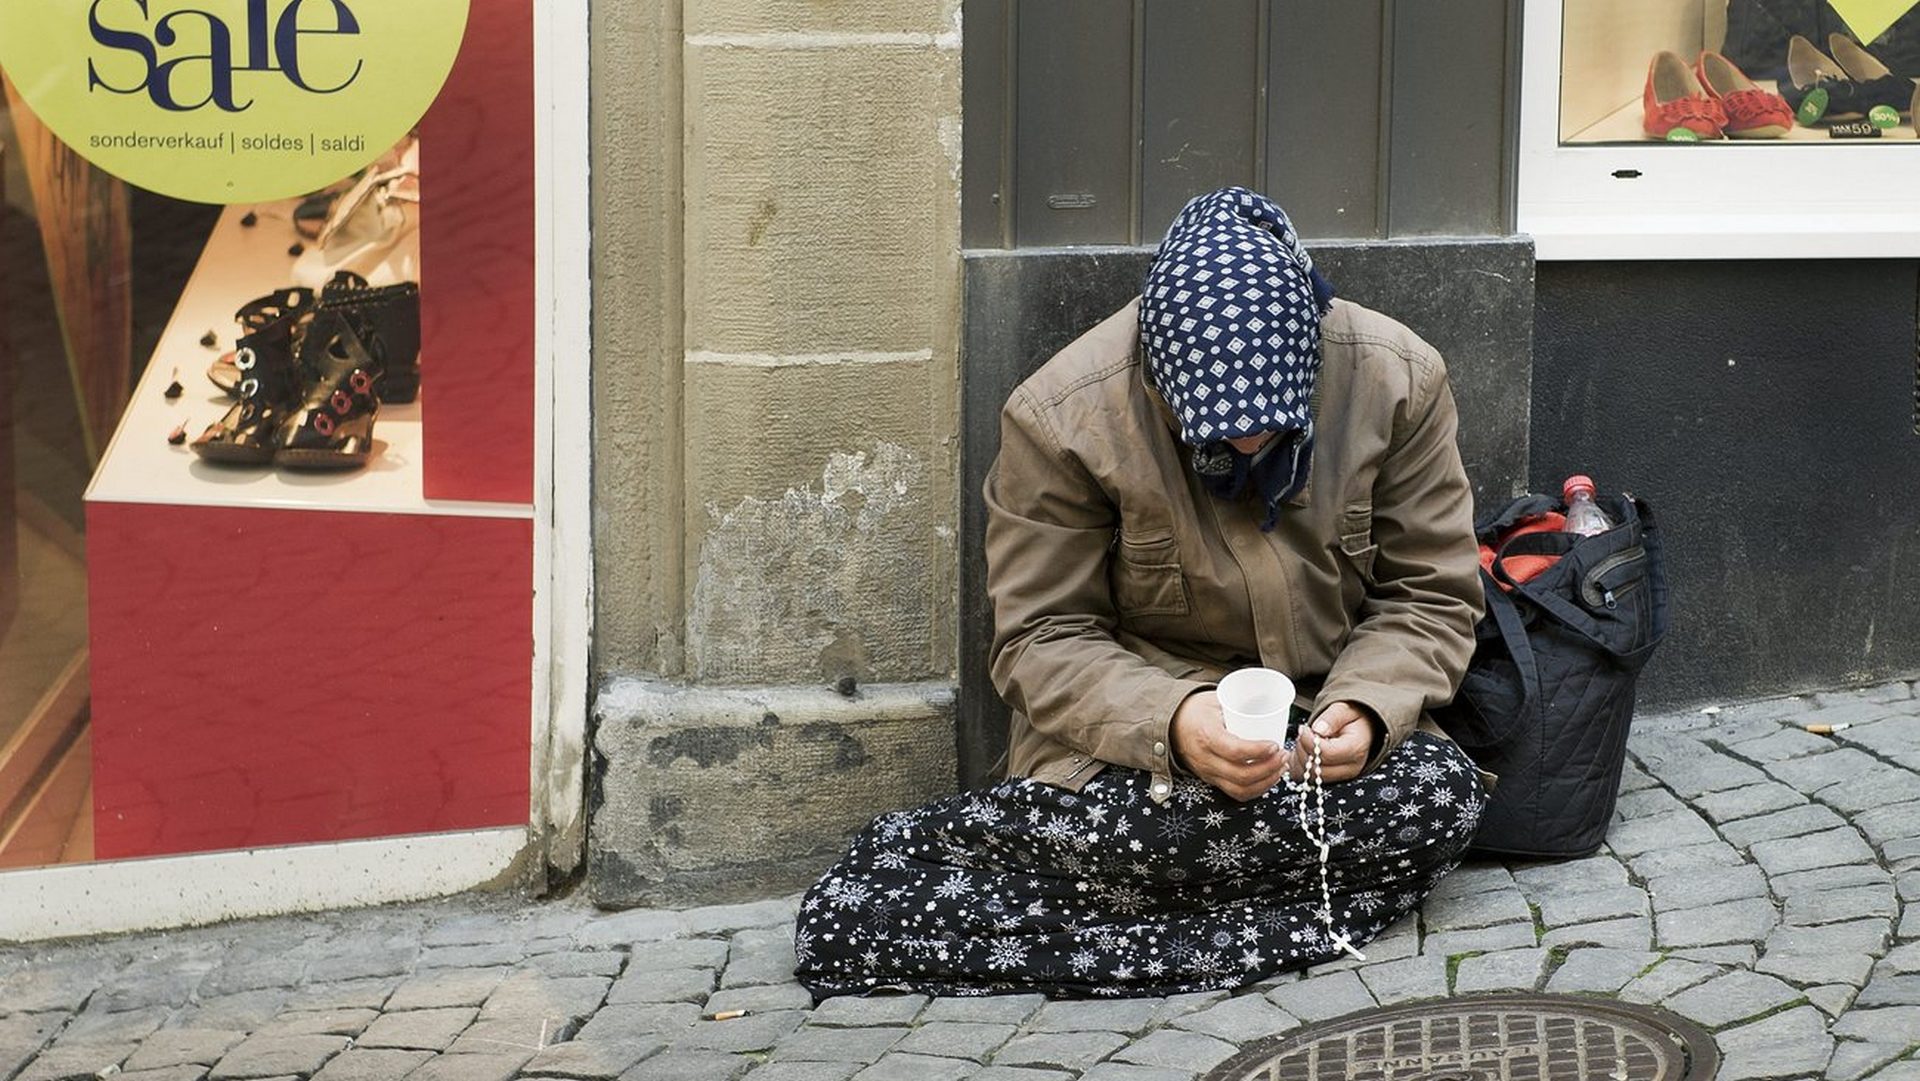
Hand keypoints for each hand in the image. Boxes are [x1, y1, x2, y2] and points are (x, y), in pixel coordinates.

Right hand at [1170, 691, 1288, 800]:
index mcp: (1205, 735)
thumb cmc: (1195, 710)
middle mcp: (1205, 759)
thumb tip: (1269, 704)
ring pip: (1241, 789)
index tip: (1275, 744)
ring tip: (1280, 768)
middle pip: (1241, 775)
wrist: (1171, 724)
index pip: (1234, 751)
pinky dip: (1256, 789)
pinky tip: (1269, 778)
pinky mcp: (1212, 780)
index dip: (1258, 751)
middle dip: (1269, 768)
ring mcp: (1208, 773)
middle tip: (1283, 756)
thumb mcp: (1215, 700)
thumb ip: (1239, 705)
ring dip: (1266, 782)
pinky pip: (1236, 793)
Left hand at [1290, 701, 1378, 783]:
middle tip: (1304, 733)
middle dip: (1303, 749)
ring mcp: (1340, 776)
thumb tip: (1318, 730)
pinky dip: (1298, 765)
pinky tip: (1301, 750)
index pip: (1327, 753)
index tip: (1304, 729)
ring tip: (1305, 740)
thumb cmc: (1353, 720)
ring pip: (1309, 776)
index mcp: (1356, 749)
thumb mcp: (1344, 709)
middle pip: (1317, 768)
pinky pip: (1306, 779)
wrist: (1360, 728)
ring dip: (1300, 757)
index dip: (1309, 741)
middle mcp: (1350, 767)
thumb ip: (1332, 717)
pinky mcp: (1330, 779)